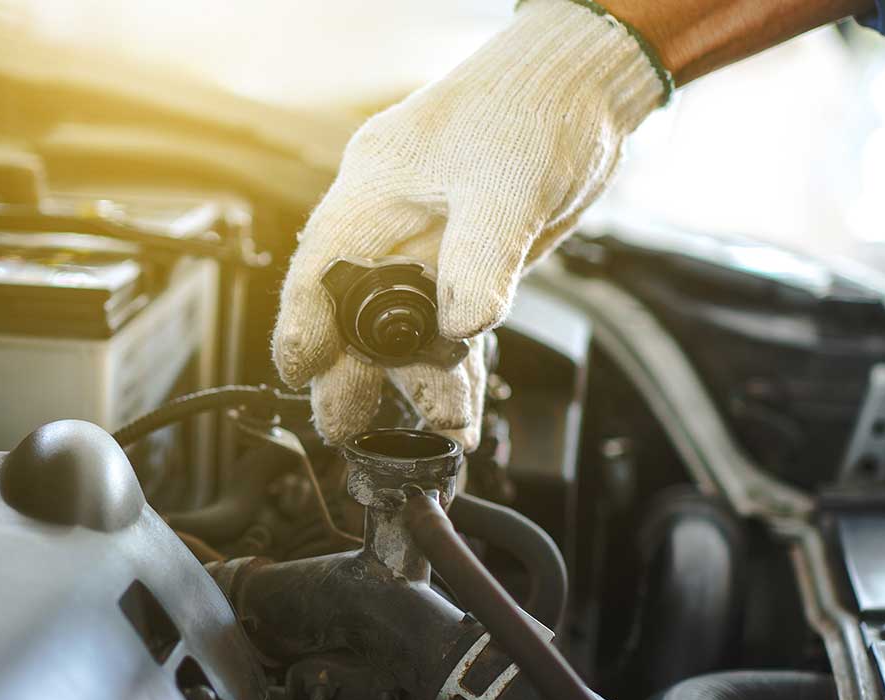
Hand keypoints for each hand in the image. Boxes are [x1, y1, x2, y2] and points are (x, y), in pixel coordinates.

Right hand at [272, 0, 666, 449]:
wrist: (586, 88)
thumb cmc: (533, 106)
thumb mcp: (508, 187)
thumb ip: (481, 260)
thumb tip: (463, 326)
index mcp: (375, 188)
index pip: (322, 266)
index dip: (304, 323)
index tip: (298, 373)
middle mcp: (394, 220)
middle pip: (356, 310)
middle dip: (354, 372)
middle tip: (350, 427)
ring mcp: (431, 243)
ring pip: (406, 327)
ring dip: (419, 380)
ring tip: (440, 427)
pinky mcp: (470, 261)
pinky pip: (451, 325)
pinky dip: (457, 367)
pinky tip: (462, 408)